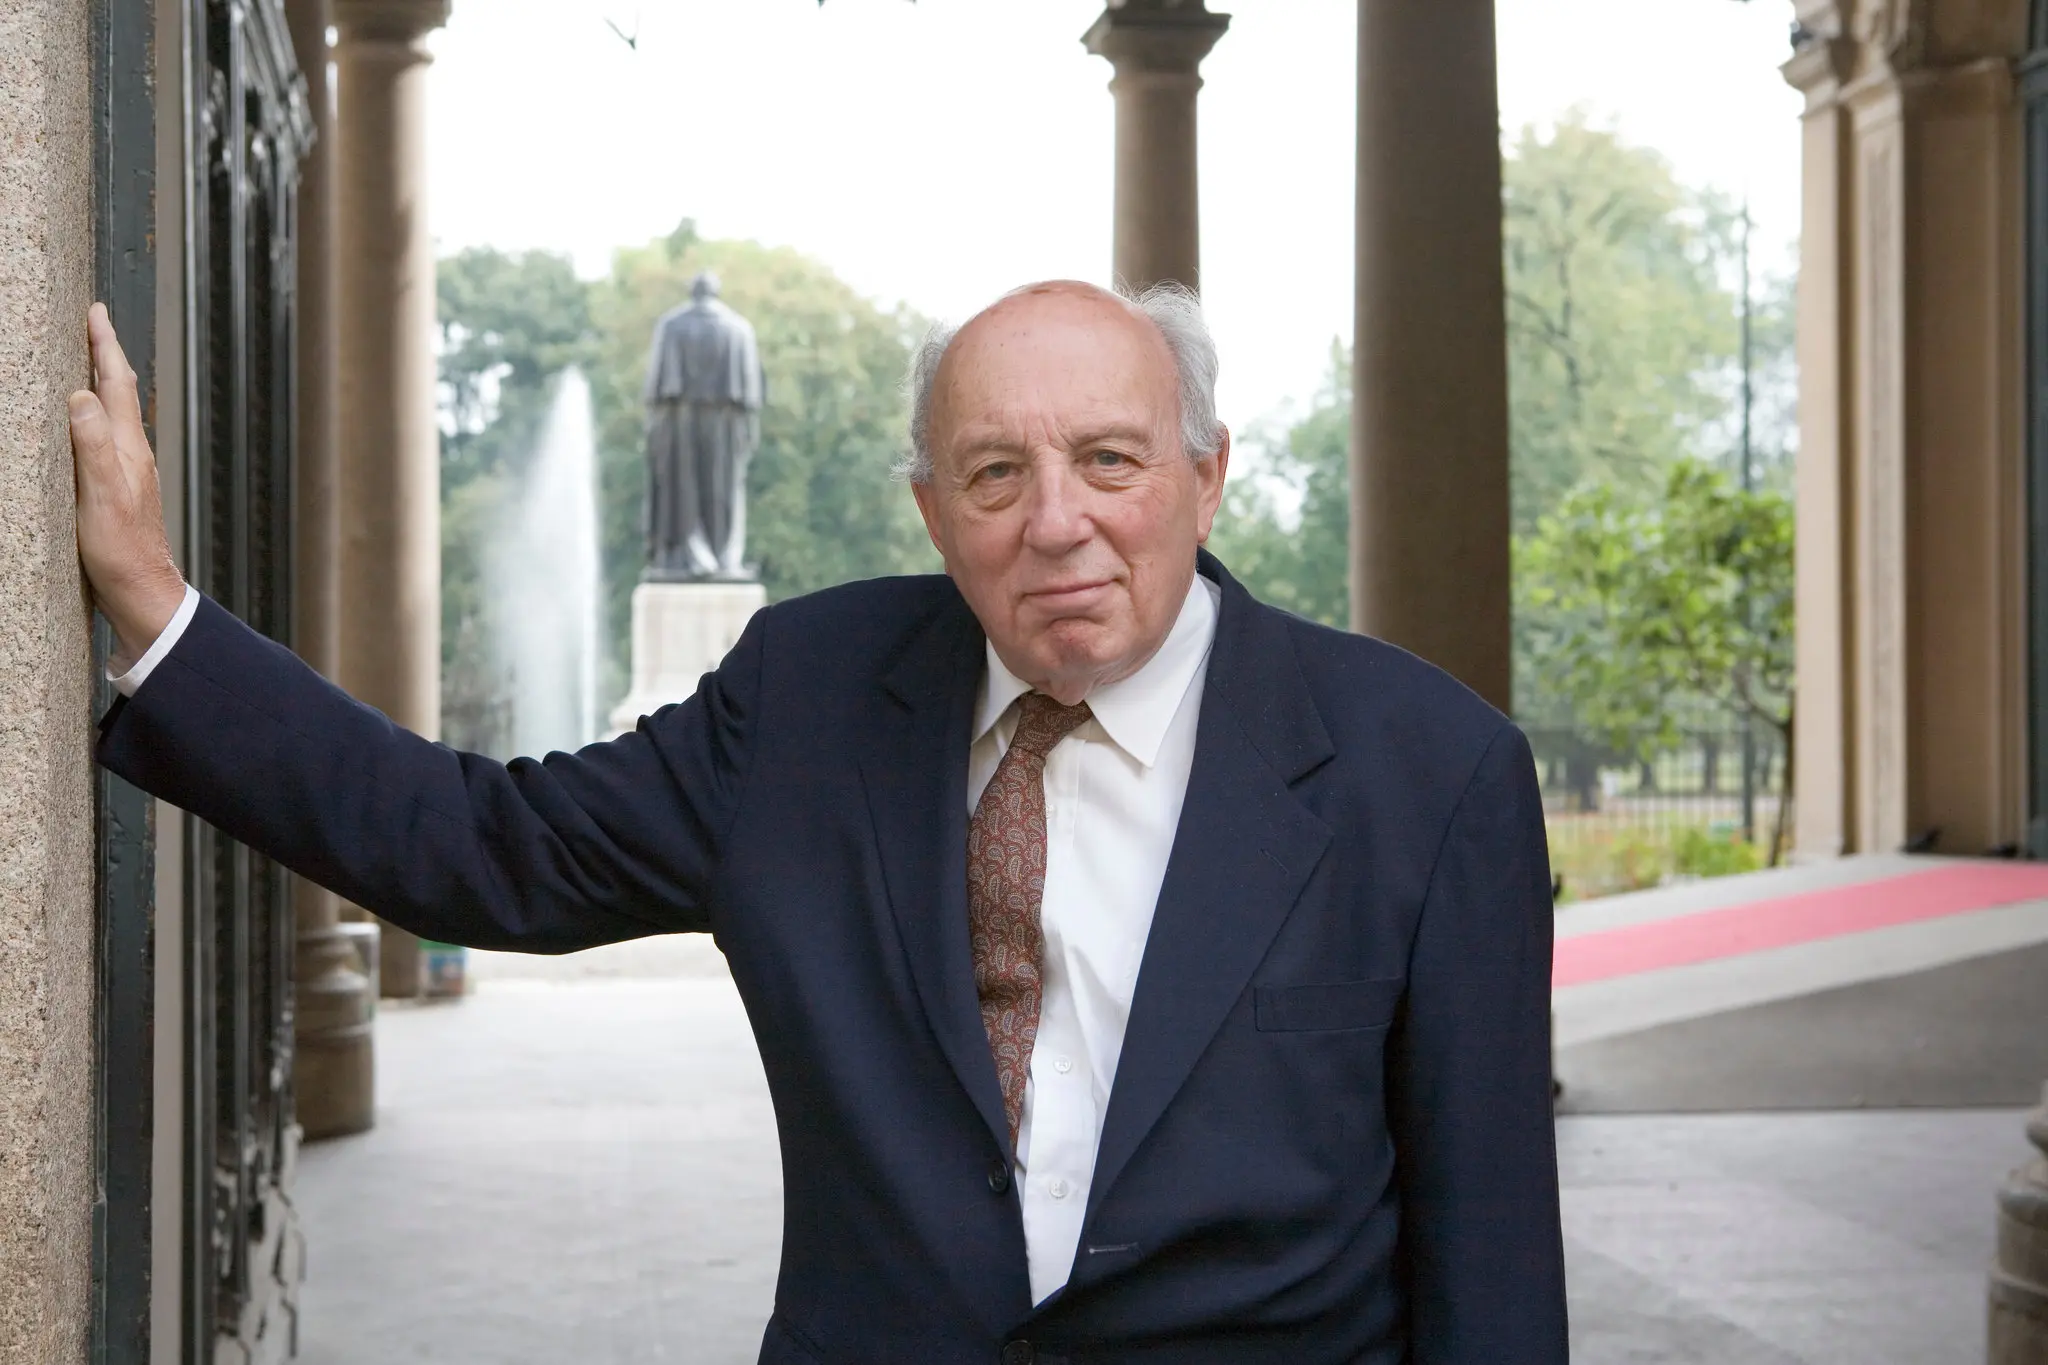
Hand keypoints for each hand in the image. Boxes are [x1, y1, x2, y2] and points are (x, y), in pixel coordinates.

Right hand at [69, 303, 185, 663]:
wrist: (140, 593)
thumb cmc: (121, 551)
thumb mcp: (99, 495)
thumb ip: (91, 445)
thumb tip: (81, 395)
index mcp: (127, 448)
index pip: (116, 384)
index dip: (105, 345)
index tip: (96, 311)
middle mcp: (131, 454)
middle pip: (118, 392)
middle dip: (104, 354)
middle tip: (92, 322)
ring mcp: (126, 472)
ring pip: (113, 414)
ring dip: (100, 382)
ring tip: (86, 360)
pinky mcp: (117, 490)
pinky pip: (104, 437)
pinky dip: (94, 415)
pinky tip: (84, 424)